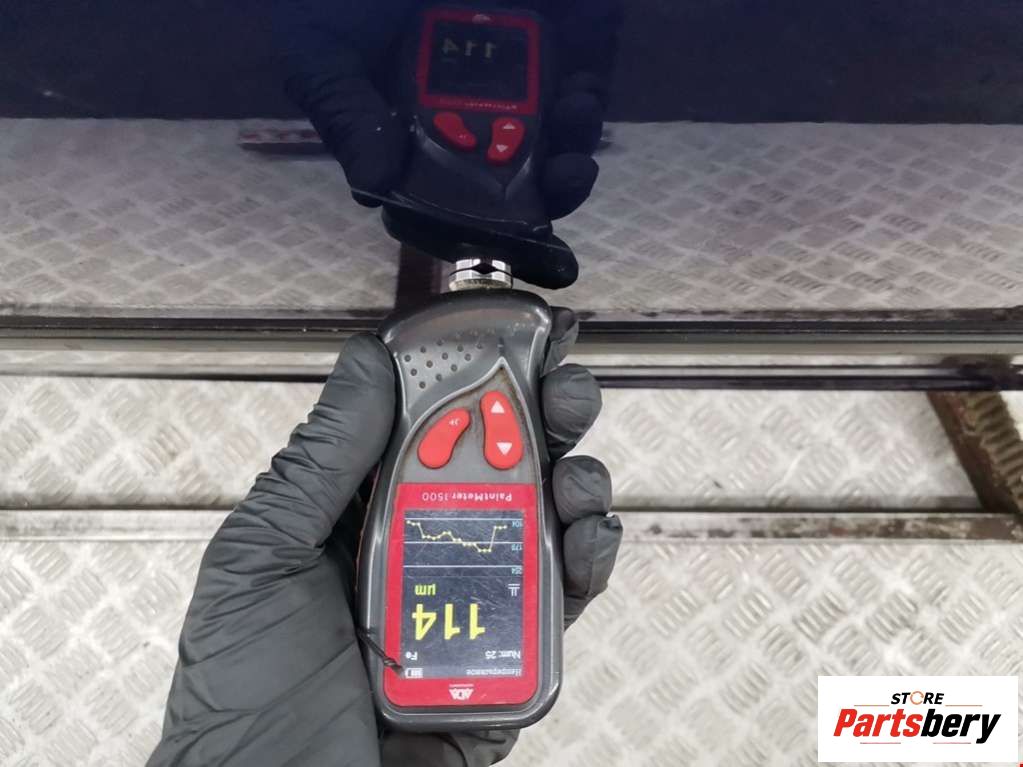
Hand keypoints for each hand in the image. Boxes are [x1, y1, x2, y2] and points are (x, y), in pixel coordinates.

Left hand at [148, 310, 621, 766]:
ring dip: (577, 483)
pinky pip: (562, 602)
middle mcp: (424, 549)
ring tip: (579, 473)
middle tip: (568, 390)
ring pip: (545, 524)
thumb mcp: (262, 558)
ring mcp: (472, 603)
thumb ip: (321, 461)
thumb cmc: (244, 691)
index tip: (516, 336)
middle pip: (502, 467)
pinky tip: (589, 538)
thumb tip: (367, 362)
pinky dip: (588, 562)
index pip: (430, 429)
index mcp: (363, 515)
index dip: (476, 380)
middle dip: (545, 419)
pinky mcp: (510, 661)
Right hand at [275, 0, 621, 217]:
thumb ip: (343, 111)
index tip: (495, 239)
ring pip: (553, 144)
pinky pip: (582, 88)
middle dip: (542, 197)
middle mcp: (464, 111)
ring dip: (570, 153)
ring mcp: (515, 78)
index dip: (469, 228)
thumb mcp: (320, 45)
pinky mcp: (561, 42)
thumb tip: (373, 187)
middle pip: (511, 182)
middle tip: (558, 183)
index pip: (442, 198)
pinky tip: (579, 95)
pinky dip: (586, 103)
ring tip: (571, 132)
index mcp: (408, 125)